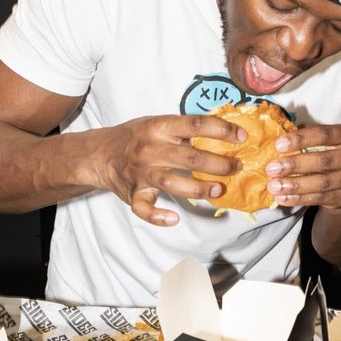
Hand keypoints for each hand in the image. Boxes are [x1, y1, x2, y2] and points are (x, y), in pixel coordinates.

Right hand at [94, 114, 245, 226]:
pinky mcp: (132, 194)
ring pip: (173, 183)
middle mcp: (150, 149)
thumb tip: (224, 131)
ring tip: (218, 190)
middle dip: (219, 164)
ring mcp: (140, 173)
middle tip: (237, 167)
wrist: (99, 154)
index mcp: (159, 127)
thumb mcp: (157, 123)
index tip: (242, 137)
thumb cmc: (135, 136)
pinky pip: (145, 209)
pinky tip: (174, 218)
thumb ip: (184, 128)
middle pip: (190, 158)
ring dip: (199, 189)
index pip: (195, 125)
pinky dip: (158, 217)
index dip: (222, 130)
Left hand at [263, 122, 340, 214]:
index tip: (278, 145)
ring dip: (294, 185)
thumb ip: (306, 137)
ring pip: (321, 183)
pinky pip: (319, 199)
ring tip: (274, 186)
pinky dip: (298, 199)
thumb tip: (277, 134)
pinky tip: (282, 197)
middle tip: (271, 168)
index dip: (301, 139)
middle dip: (294, 164)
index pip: (324, 134)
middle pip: (322, 160)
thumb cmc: (333, 154)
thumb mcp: (328, 141)